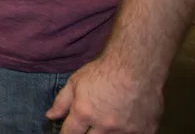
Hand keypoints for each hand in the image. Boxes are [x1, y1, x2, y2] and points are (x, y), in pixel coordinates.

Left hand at [46, 57, 162, 133]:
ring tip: (106, 122)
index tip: (69, 131)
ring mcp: (126, 130)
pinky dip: (126, 133)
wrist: (137, 66)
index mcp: (84, 113)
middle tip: (88, 126)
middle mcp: (104, 126)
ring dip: (106, 133)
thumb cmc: (104, 72)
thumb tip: (50, 116)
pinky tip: (124, 124)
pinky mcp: (145, 131)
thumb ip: (61, 102)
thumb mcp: (75, 82)